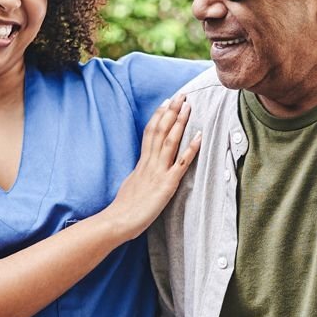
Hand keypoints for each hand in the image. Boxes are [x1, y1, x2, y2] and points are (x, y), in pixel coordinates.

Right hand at [103, 94, 201, 240]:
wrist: (117, 221)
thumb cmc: (123, 210)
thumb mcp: (130, 186)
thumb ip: (138, 176)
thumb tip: (140, 172)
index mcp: (141, 163)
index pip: (150, 133)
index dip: (159, 117)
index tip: (165, 103)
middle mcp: (149, 163)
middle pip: (160, 131)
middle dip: (171, 111)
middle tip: (181, 95)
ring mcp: (158, 172)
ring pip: (170, 140)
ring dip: (180, 122)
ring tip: (188, 106)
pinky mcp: (167, 184)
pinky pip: (181, 163)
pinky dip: (191, 148)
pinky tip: (199, 136)